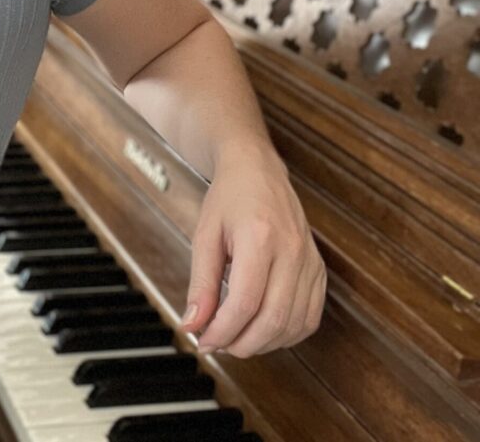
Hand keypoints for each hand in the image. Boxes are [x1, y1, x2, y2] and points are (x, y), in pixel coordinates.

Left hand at [179, 141, 326, 356]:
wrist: (257, 169)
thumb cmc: (229, 197)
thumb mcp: (205, 235)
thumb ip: (201, 284)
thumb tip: (193, 325)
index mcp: (260, 238)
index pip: (245, 303)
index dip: (223, 331)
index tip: (204, 341)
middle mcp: (292, 251)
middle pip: (273, 320)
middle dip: (242, 343)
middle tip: (218, 343)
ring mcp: (310, 261)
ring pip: (294, 324)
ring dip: (264, 343)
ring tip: (236, 337)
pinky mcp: (320, 270)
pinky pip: (310, 317)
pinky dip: (287, 333)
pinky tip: (264, 329)